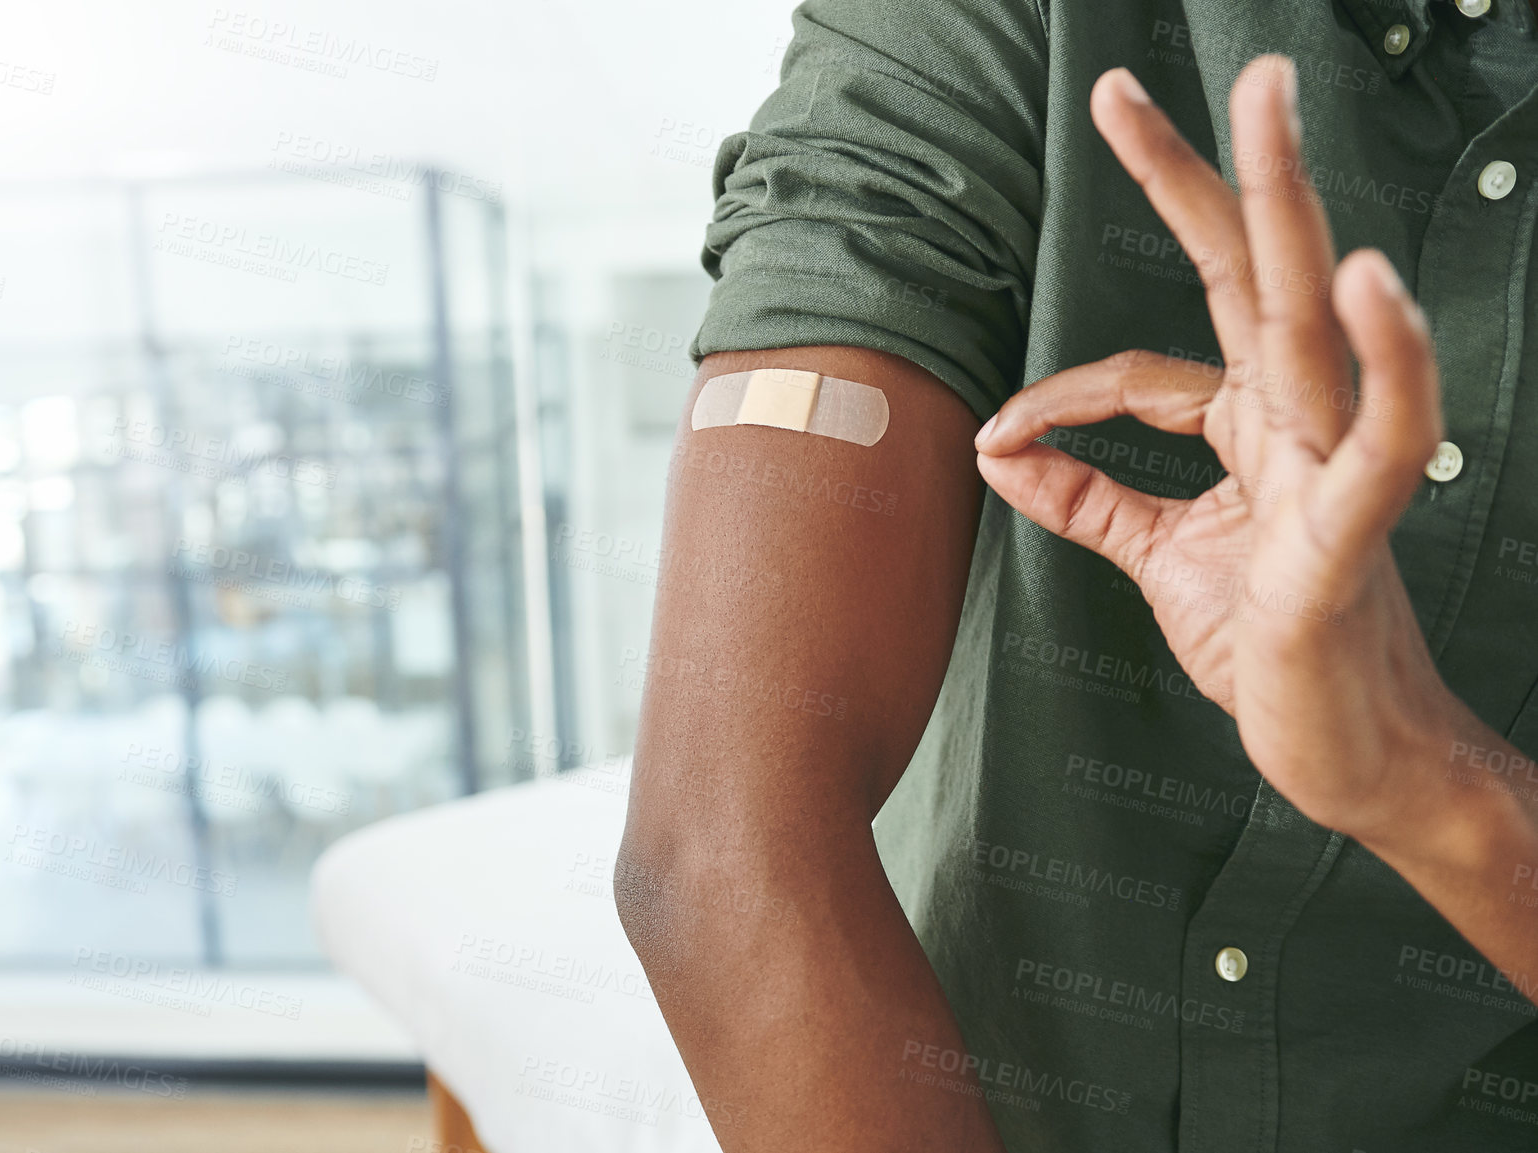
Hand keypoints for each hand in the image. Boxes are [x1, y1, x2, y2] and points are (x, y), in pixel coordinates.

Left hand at [974, 57, 1457, 842]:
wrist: (1349, 754)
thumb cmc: (1275, 647)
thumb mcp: (1160, 561)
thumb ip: (1087, 501)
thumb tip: (999, 454)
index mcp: (1255, 428)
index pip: (1145, 371)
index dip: (1060, 397)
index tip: (1001, 438)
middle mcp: (1299, 426)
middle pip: (1249, 273)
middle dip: (1201, 171)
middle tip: (1127, 87)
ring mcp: (1332, 469)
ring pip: (1308, 318)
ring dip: (1288, 205)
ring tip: (1269, 102)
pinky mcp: (1351, 536)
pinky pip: (1381, 437)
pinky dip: (1386, 360)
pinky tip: (1367, 284)